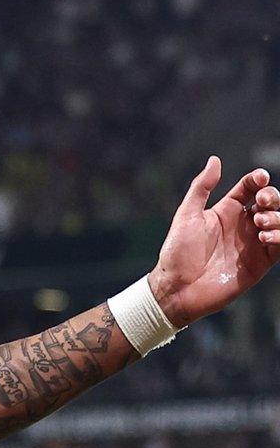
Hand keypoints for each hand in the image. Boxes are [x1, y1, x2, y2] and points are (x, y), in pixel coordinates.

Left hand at [148, 157, 279, 326]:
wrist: (177, 288)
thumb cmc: (177, 252)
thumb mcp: (187, 215)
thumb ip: (202, 187)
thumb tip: (215, 159)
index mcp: (226, 211)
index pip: (250, 188)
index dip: (258, 179)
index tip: (260, 178)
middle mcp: (243, 225)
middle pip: (270, 202)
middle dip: (272, 197)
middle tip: (261, 203)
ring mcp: (253, 243)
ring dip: (277, 217)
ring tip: (260, 222)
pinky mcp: (261, 262)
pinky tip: (266, 236)